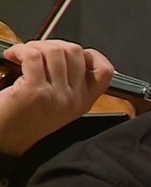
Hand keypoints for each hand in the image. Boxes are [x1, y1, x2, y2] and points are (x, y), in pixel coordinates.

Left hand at [0, 40, 114, 155]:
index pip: (105, 71)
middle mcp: (74, 100)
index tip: (68, 53)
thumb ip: (68, 83)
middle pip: (76, 52)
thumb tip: (64, 51)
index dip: (90, 55)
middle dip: (52, 45)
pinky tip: (12, 57)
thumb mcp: (57, 105)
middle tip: (35, 52)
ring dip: (34, 46)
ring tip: (21, 55)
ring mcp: (56, 96)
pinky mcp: (34, 92)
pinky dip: (21, 51)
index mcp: (83, 103)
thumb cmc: (21, 121)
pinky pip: (33, 56)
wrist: (2, 141)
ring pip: (55, 51)